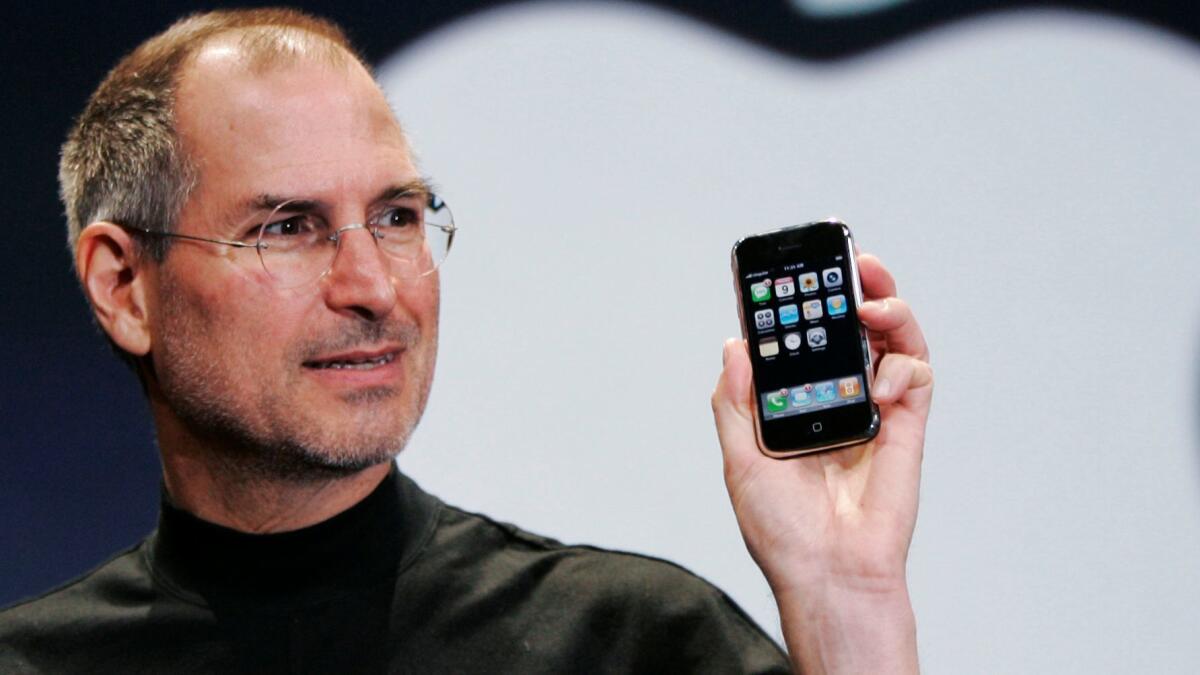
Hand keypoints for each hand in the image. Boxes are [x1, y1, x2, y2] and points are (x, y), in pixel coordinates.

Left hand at [711, 254, 931, 672]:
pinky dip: (905, 365)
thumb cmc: (783, 530)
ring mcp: (874, 411)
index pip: (801, 342)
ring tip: (872, 296)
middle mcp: (836, 401)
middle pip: (852, 331)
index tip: (793, 273)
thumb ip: (736, 402)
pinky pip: (916, 378)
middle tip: (850, 263)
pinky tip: (884, 379)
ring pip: (891, 342)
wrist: (829, 574)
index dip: (801, 307)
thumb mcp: (740, 460)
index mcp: (795, 406)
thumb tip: (735, 345)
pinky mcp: (906, 427)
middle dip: (854, 290)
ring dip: (888, 309)